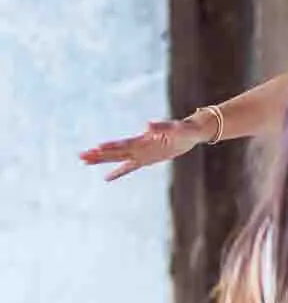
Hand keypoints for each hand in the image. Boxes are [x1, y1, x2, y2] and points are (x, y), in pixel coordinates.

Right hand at [80, 115, 208, 179]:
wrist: (191, 132)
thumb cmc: (185, 129)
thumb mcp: (176, 128)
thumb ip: (163, 126)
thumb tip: (148, 124)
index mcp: (144, 140)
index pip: (124, 144)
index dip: (111, 147)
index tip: (97, 148)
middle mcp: (139, 146)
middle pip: (115, 152)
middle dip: (98, 154)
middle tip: (81, 156)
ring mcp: (141, 153)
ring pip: (118, 159)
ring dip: (102, 161)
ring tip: (85, 161)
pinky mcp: (147, 159)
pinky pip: (129, 167)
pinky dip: (118, 172)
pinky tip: (106, 178)